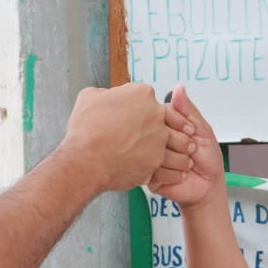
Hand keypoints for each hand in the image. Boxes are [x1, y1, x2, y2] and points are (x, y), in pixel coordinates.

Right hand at [61, 83, 194, 192]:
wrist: (85, 160)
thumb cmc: (85, 130)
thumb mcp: (89, 98)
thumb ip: (104, 94)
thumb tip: (106, 96)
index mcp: (141, 94)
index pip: (153, 99)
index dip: (149, 110)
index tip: (147, 117)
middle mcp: (155, 113)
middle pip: (174, 120)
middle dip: (176, 129)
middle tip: (172, 138)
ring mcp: (159, 137)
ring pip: (180, 144)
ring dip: (181, 151)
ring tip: (182, 158)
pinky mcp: (157, 160)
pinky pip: (173, 167)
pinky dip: (173, 172)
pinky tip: (171, 174)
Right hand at [148, 85, 223, 206]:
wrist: (208, 188)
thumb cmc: (207, 159)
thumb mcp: (203, 131)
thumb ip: (189, 112)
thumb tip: (179, 88)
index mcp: (166, 127)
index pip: (161, 114)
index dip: (177, 125)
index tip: (191, 134)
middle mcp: (154, 140)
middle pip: (155, 132)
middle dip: (180, 144)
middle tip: (191, 151)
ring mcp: (149, 158)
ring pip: (154, 152)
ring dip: (177, 160)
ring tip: (188, 164)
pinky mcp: (148, 176)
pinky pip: (154, 170)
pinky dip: (173, 174)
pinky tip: (181, 175)